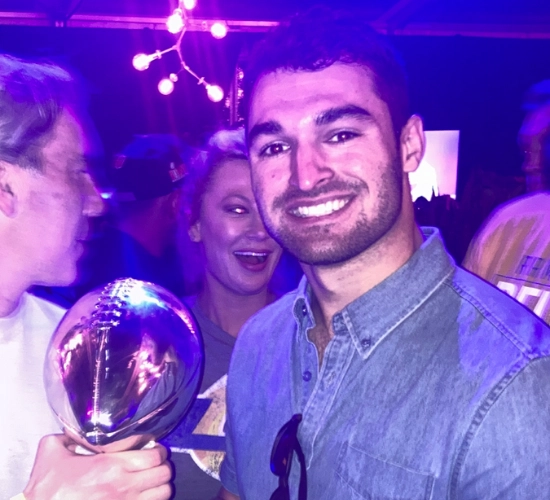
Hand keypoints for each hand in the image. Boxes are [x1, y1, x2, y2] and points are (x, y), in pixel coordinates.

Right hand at [23, 434, 171, 499]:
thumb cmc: (46, 485)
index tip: (155, 448)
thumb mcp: (51, 449)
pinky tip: (145, 495)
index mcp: (111, 465)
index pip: (155, 456)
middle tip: (156, 463)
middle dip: (163, 466)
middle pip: (164, 474)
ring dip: (161, 485)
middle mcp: (123, 485)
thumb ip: (69, 433)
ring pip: (163, 494)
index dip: (159, 450)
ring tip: (154, 481)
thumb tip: (78, 426)